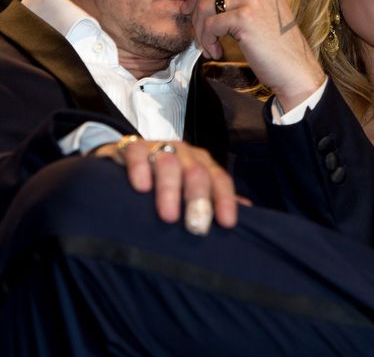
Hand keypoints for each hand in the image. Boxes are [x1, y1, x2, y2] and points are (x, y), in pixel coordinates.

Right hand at [93, 137, 237, 234]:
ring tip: (169, 216)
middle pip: (197, 173)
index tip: (227, 224)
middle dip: (198, 199)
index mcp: (202, 164)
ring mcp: (158, 147)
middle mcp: (184, 154)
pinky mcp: (131, 146)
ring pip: (169, 163)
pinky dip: (140, 169)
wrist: (125, 159)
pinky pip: (137, 152)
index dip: (225, 200)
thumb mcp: (189, 190)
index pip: (220, 180)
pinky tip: (141, 188)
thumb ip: (215, 199)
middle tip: (197, 226)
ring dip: (170, 189)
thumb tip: (248, 210)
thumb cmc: (163, 180)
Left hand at [184, 0, 325, 112]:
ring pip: (206, 7)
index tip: (190, 11)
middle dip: (197, 14)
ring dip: (201, 31)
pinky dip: (208, 41)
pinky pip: (210, 25)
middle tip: (200, 36)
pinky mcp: (245, 18)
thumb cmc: (277, 47)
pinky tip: (217, 53)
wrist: (295, 69)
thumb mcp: (261, 12)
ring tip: (210, 47)